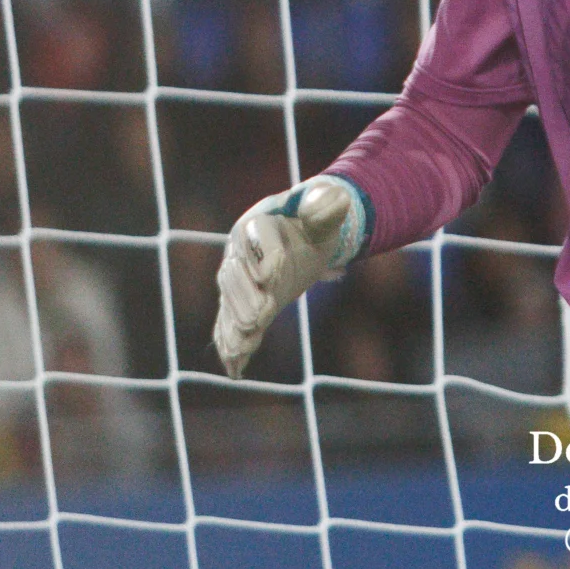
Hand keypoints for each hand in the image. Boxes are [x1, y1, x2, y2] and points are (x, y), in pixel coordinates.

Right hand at [211, 176, 367, 377]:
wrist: (303, 238)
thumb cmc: (312, 222)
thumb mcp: (323, 212)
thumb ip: (327, 207)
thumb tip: (340, 199)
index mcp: (255, 223)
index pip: (256, 239)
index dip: (266, 260)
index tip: (273, 278)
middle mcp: (239, 252)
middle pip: (234, 274)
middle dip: (244, 298)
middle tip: (258, 318)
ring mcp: (238, 281)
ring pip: (229, 301)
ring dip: (234, 324)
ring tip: (241, 346)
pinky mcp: (244, 304)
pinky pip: (231, 323)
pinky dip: (231, 344)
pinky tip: (234, 369)